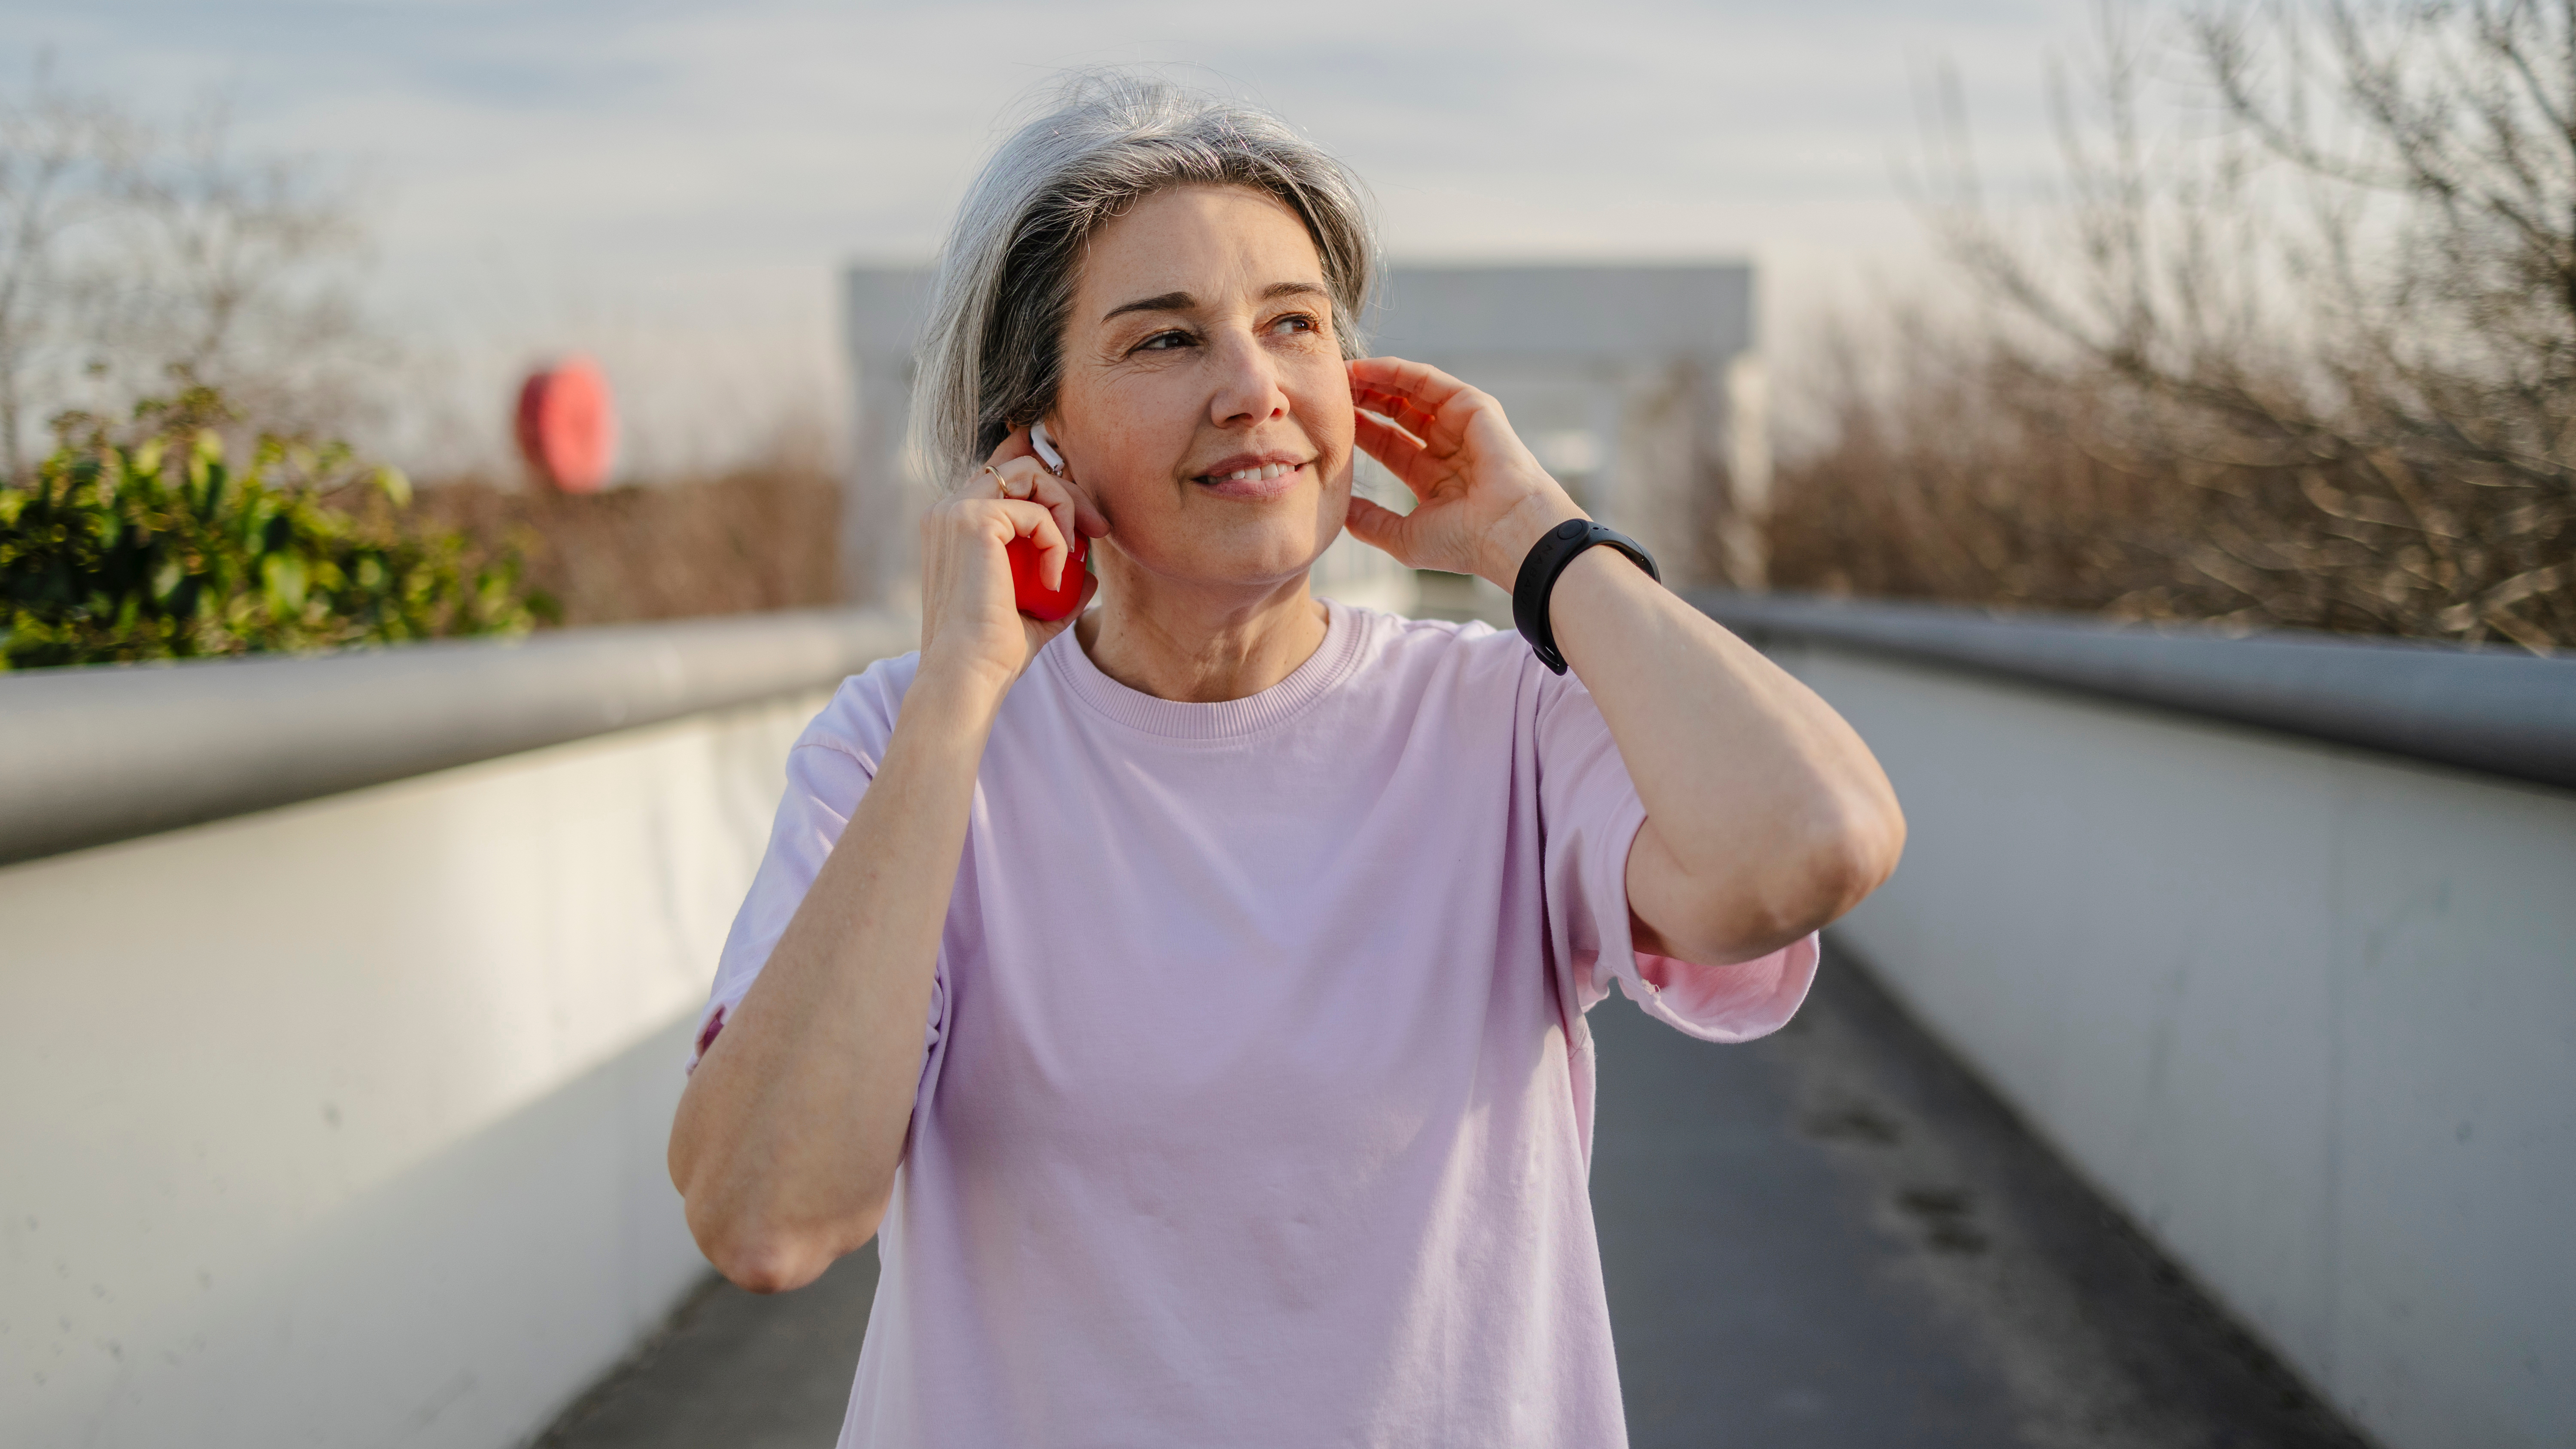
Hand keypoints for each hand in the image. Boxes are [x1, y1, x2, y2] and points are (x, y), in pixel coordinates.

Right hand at [918, 427, 1108, 692]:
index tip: (1084, 528)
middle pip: (1022, 467)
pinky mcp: (972, 521)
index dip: (1050, 489)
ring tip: (1075, 553)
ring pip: (1029, 473)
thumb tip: (1088, 575)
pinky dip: (1057, 542)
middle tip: (1098, 530)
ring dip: (1066, 506)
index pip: (1006, 479)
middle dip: (1068, 491)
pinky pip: (1035, 511)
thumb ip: (1058, 589)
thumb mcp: (1035, 612)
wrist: (968, 674)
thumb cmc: (994, 652)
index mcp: (955, 526)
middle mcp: (948, 511)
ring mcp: (956, 512)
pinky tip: (1053, 581)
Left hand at [1342, 357, 1586, 589]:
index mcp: (1433, 477)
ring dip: (1374, 381)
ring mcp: (1462, 425)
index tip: (1326, 421)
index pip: (1387, 445)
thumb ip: (1369, 522)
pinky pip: (1427, 380)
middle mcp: (1447, 447)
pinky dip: (1395, 371)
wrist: (1507, 533)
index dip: (1358, 430)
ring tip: (1339, 374)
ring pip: (1409, 392)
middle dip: (1363, 401)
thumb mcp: (1403, 537)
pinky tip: (1365, 369)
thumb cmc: (1463, 542)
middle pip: (1396, 414)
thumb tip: (1338, 511)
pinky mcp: (1473, 406)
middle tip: (1329, 392)